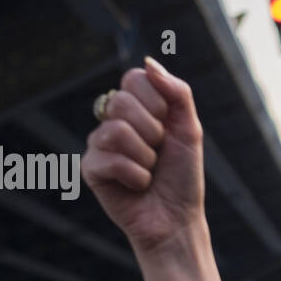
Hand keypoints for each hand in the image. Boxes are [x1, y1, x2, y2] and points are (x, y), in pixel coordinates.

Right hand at [84, 57, 205, 254]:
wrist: (178, 218)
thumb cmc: (183, 176)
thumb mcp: (189, 130)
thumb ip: (176, 92)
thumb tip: (147, 62)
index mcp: (137, 108)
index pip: (134, 79)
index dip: (157, 103)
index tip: (168, 126)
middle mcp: (113, 121)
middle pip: (120, 102)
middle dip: (152, 131)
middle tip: (159, 152)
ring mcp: (99, 144)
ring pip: (115, 131)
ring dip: (145, 157)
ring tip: (149, 170)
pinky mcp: (91, 169)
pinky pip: (110, 159)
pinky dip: (136, 176)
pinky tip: (138, 186)